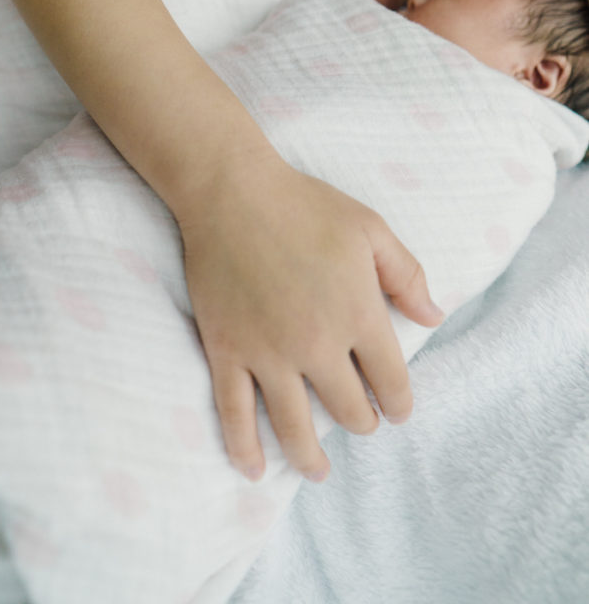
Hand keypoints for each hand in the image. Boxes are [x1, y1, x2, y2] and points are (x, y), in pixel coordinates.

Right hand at [179, 154, 443, 482]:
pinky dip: (244, 448)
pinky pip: (234, 413)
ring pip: (294, 427)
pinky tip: (255, 469)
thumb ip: (407, 275)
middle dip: (362, 422)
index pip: (391, 381)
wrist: (232, 193)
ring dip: (311, 457)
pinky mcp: (227, 351)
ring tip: (319, 470)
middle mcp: (316, 343)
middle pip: (348, 411)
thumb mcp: (370, 228)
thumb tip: (435, 317)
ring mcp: (267, 352)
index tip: (396, 409)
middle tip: (360, 421)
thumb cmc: (305, 205)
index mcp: (358, 314)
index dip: (399, 402)